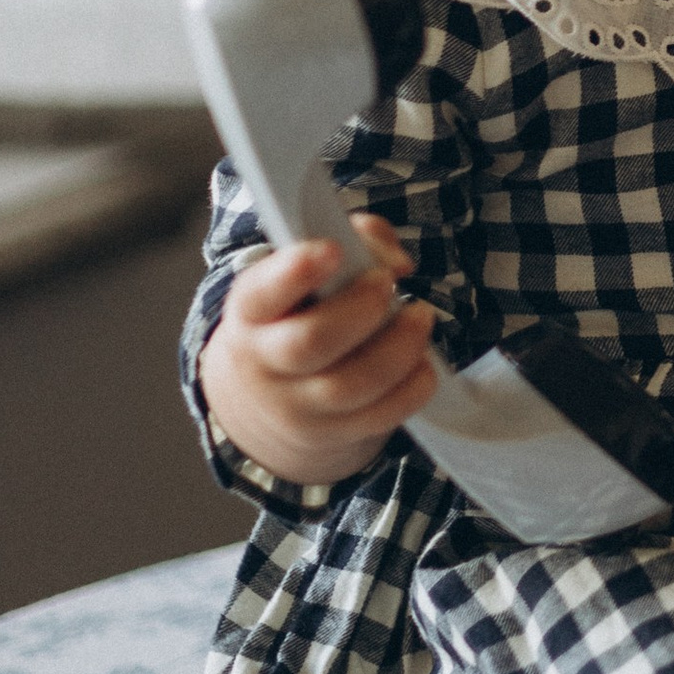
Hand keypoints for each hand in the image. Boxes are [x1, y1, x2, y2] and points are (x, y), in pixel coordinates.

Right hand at [197, 217, 437, 487]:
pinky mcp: (335, 432)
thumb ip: (355, 241)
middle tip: (386, 283)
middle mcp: (266, 363)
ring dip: (399, 347)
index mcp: (252, 312)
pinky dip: (413, 386)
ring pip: (351, 385)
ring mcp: (298, 405)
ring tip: (419, 316)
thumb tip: (396, 263)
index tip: (333, 250)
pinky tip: (422, 360)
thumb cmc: (300, 315)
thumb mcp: (307, 273)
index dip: (294, 272)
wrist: (268, 401)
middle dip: (359, 309)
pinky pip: (381, 415)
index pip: (261, 294)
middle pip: (309, 342)